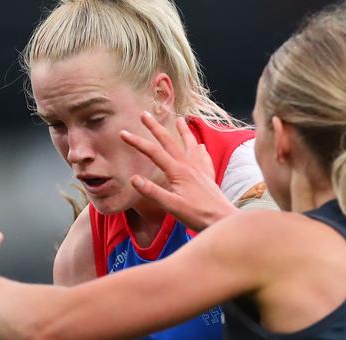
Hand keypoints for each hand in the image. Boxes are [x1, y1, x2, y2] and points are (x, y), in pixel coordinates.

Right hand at [120, 112, 236, 230]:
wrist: (223, 219)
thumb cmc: (197, 215)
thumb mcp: (171, 206)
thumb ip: (152, 192)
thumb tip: (133, 178)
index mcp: (178, 172)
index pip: (153, 153)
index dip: (137, 142)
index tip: (123, 133)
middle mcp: (189, 166)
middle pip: (170, 142)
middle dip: (155, 127)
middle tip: (144, 114)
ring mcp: (200, 169)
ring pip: (190, 145)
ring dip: (183, 131)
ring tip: (180, 119)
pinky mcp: (208, 176)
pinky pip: (204, 157)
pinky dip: (200, 149)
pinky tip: (201, 147)